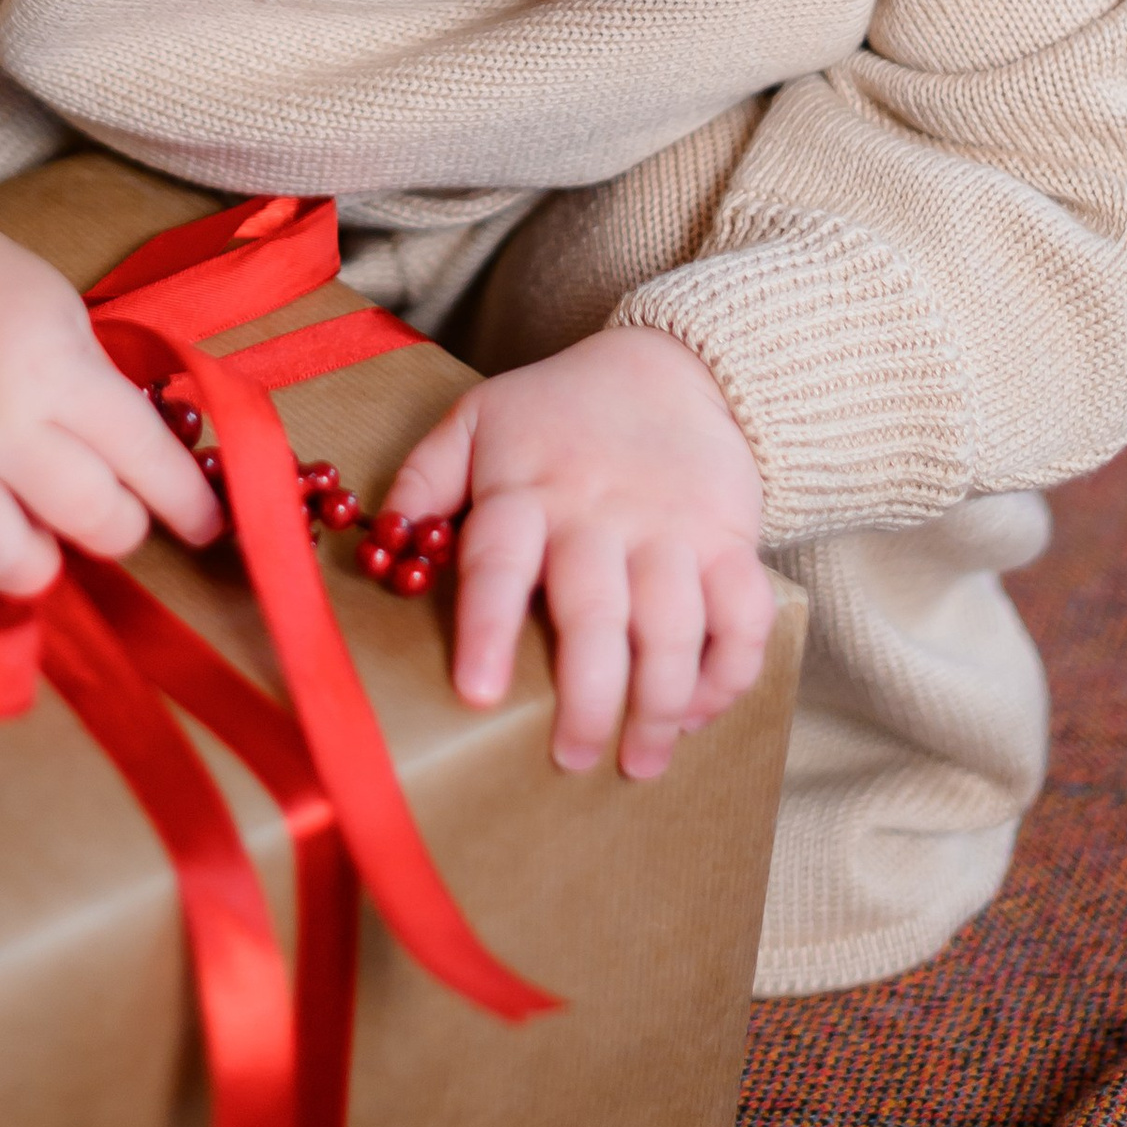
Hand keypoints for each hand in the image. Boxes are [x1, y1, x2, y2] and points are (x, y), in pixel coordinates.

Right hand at [0, 141, 221, 601]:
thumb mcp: (63, 317)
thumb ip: (101, 392)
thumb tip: (147, 470)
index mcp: (54, 370)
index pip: (143, 456)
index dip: (187, 502)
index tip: (209, 524)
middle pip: (89, 518)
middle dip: (117, 529)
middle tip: (109, 515)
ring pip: (5, 564)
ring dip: (38, 565)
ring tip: (38, 538)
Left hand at [384, 328, 773, 780]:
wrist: (674, 366)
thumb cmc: (560, 410)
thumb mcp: (478, 420)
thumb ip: (425, 477)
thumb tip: (384, 538)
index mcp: (527, 491)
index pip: (500, 562)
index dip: (487, 629)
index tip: (478, 693)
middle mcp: (599, 515)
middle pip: (594, 615)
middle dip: (586, 698)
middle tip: (569, 757)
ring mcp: (671, 530)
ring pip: (671, 628)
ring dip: (659, 704)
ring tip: (638, 760)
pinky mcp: (729, 540)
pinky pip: (742, 615)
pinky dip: (728, 672)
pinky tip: (698, 711)